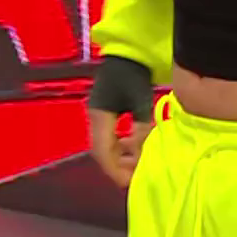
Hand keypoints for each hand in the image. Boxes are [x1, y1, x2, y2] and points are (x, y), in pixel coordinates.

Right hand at [86, 56, 154, 188]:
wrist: (128, 54)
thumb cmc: (133, 76)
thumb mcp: (141, 102)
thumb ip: (141, 129)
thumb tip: (142, 153)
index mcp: (100, 116)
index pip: (102, 151)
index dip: (114, 169)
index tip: (128, 182)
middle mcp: (94, 118)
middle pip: (101, 151)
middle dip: (116, 167)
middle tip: (134, 179)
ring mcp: (97, 116)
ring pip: (104, 146)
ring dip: (119, 158)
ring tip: (136, 167)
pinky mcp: (104, 113)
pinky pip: (109, 137)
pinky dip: (120, 147)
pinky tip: (134, 150)